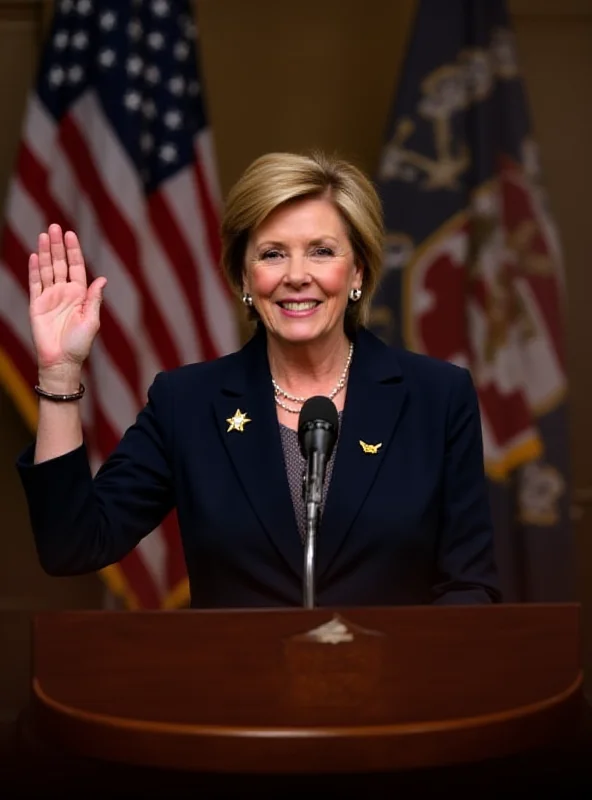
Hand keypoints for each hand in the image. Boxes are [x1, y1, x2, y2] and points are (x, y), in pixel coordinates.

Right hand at [29, 223, 106, 377]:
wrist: (62, 361)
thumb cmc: (80, 344)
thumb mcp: (92, 320)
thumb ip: (94, 299)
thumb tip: (101, 279)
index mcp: (80, 295)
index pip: (76, 267)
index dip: (73, 250)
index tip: (70, 234)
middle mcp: (64, 292)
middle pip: (60, 263)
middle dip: (57, 245)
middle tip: (54, 227)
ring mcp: (49, 297)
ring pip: (47, 269)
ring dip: (46, 252)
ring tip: (44, 235)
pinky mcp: (36, 305)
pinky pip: (34, 283)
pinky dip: (34, 269)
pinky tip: (35, 255)